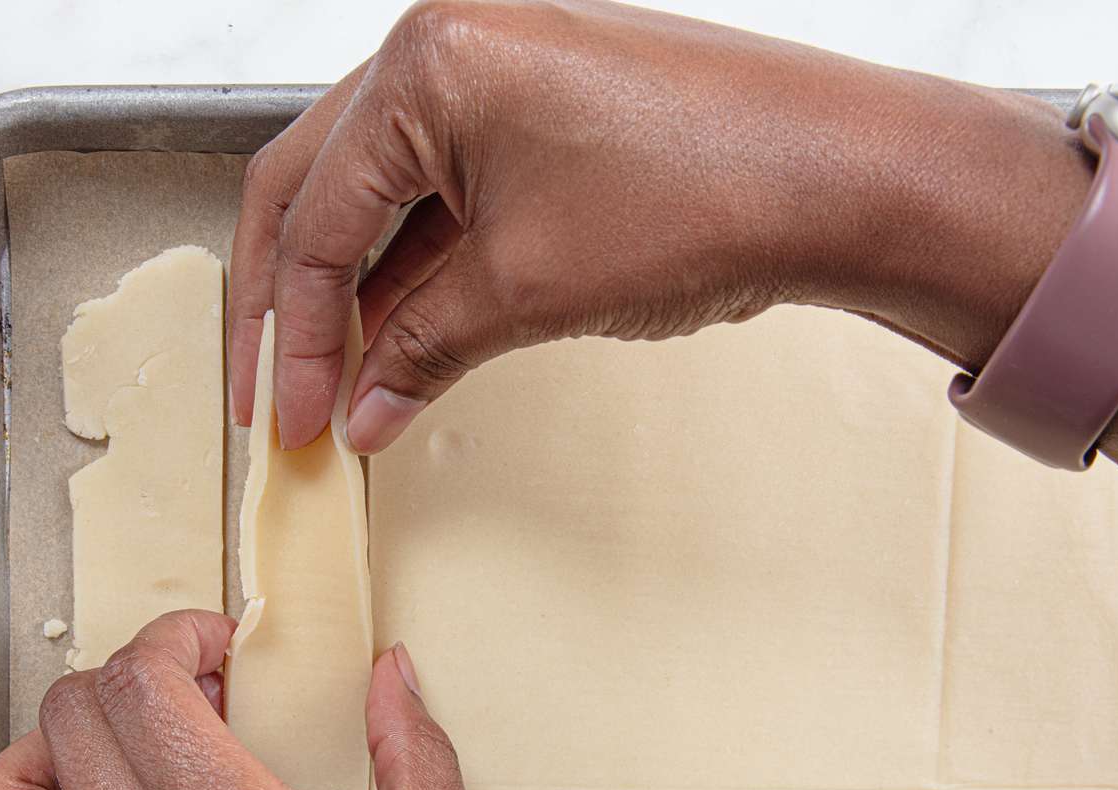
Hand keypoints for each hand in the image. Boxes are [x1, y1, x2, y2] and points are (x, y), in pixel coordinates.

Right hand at [228, 0, 1097, 457]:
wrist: (843, 176)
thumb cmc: (705, 194)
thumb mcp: (528, 289)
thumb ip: (422, 350)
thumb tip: (362, 408)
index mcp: (427, 64)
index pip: (315, 219)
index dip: (291, 337)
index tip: (289, 417)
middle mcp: (449, 45)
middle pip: (320, 189)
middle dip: (292, 303)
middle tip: (274, 392)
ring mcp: (496, 70)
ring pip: (379, 194)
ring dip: (354, 290)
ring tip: (338, 380)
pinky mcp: (538, 110)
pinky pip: (445, 193)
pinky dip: (418, 268)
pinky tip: (400, 336)